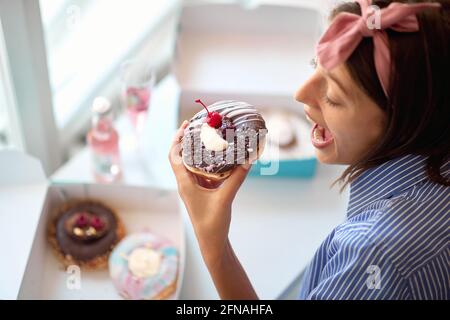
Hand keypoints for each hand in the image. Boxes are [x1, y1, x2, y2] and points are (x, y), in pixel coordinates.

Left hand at [169, 120, 251, 265]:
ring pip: (193, 164)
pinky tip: (221, 157)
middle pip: (182, 156)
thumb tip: (248, 160)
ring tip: (210, 137)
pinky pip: (203, 172)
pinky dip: (209, 163)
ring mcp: (194, 187)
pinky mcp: (202, 192)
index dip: (178, 139)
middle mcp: (186, 183)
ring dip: (199, 151)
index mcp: (185, 184)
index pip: (174, 156)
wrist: (211, 242)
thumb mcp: (226, 199)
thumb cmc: (213, 224)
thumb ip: (236, 179)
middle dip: (188, 140)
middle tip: (200, 126)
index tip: (186, 125)